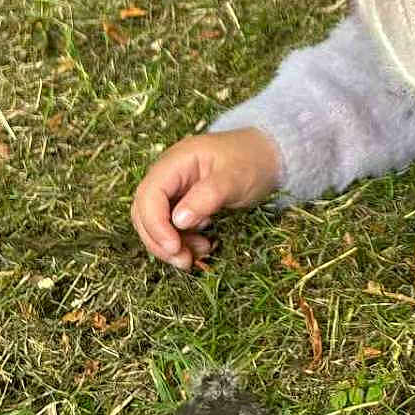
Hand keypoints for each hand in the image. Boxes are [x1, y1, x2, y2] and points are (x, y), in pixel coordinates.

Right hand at [130, 128, 280, 270]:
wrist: (269, 154)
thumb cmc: (253, 160)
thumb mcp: (235, 177)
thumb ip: (207, 196)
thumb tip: (178, 221)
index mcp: (176, 161)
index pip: (149, 195)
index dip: (155, 224)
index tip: (174, 247)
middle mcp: (169, 175)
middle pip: (145, 212)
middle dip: (159, 240)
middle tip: (184, 261)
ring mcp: (175, 189)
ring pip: (156, 223)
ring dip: (170, 245)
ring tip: (197, 255)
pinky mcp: (184, 202)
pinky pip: (172, 226)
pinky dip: (182, 241)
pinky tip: (203, 246)